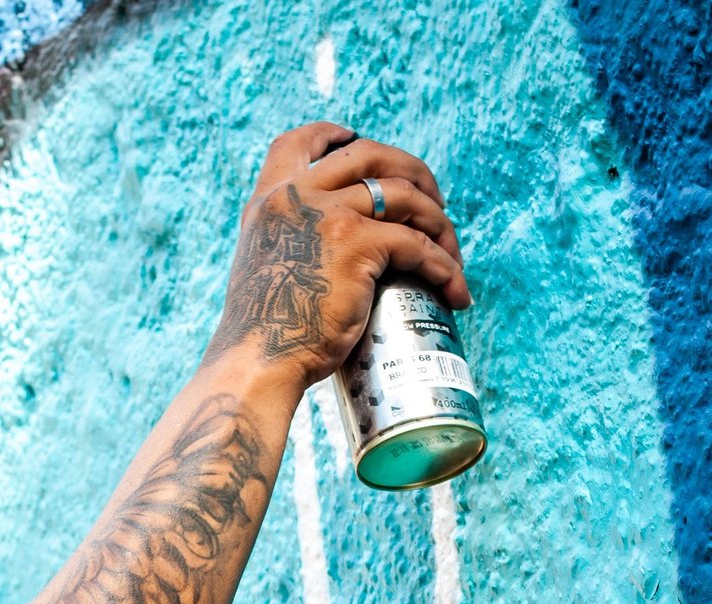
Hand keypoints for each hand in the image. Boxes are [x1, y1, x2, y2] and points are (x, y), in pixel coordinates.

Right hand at [203, 122, 470, 393]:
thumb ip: (290, 243)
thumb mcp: (265, 267)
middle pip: (368, 153)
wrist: (256, 362)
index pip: (299, 143)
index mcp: (269, 201)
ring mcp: (328, 215)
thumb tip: (328, 253)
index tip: (357, 137)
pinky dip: (444, 267)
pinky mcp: (357, 245)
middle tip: (433, 203)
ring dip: (438, 223)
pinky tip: (455, 290)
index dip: (334, 134)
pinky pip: (417, 244)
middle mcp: (297, 197)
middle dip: (412, 170)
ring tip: (452, 256)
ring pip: (403, 195)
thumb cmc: (262, 334)